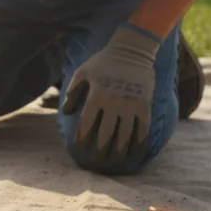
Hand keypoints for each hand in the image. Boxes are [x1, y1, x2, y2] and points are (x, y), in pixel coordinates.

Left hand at [60, 24, 160, 161]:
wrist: (133, 50)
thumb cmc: (103, 62)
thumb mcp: (82, 72)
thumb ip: (72, 93)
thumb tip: (65, 113)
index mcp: (96, 96)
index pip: (87, 125)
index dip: (82, 140)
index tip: (80, 149)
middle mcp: (114, 103)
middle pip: (105, 135)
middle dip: (99, 151)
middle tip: (96, 160)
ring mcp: (131, 105)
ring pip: (124, 136)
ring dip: (118, 151)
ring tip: (114, 161)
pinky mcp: (145, 106)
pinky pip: (143, 129)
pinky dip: (138, 142)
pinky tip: (134, 150)